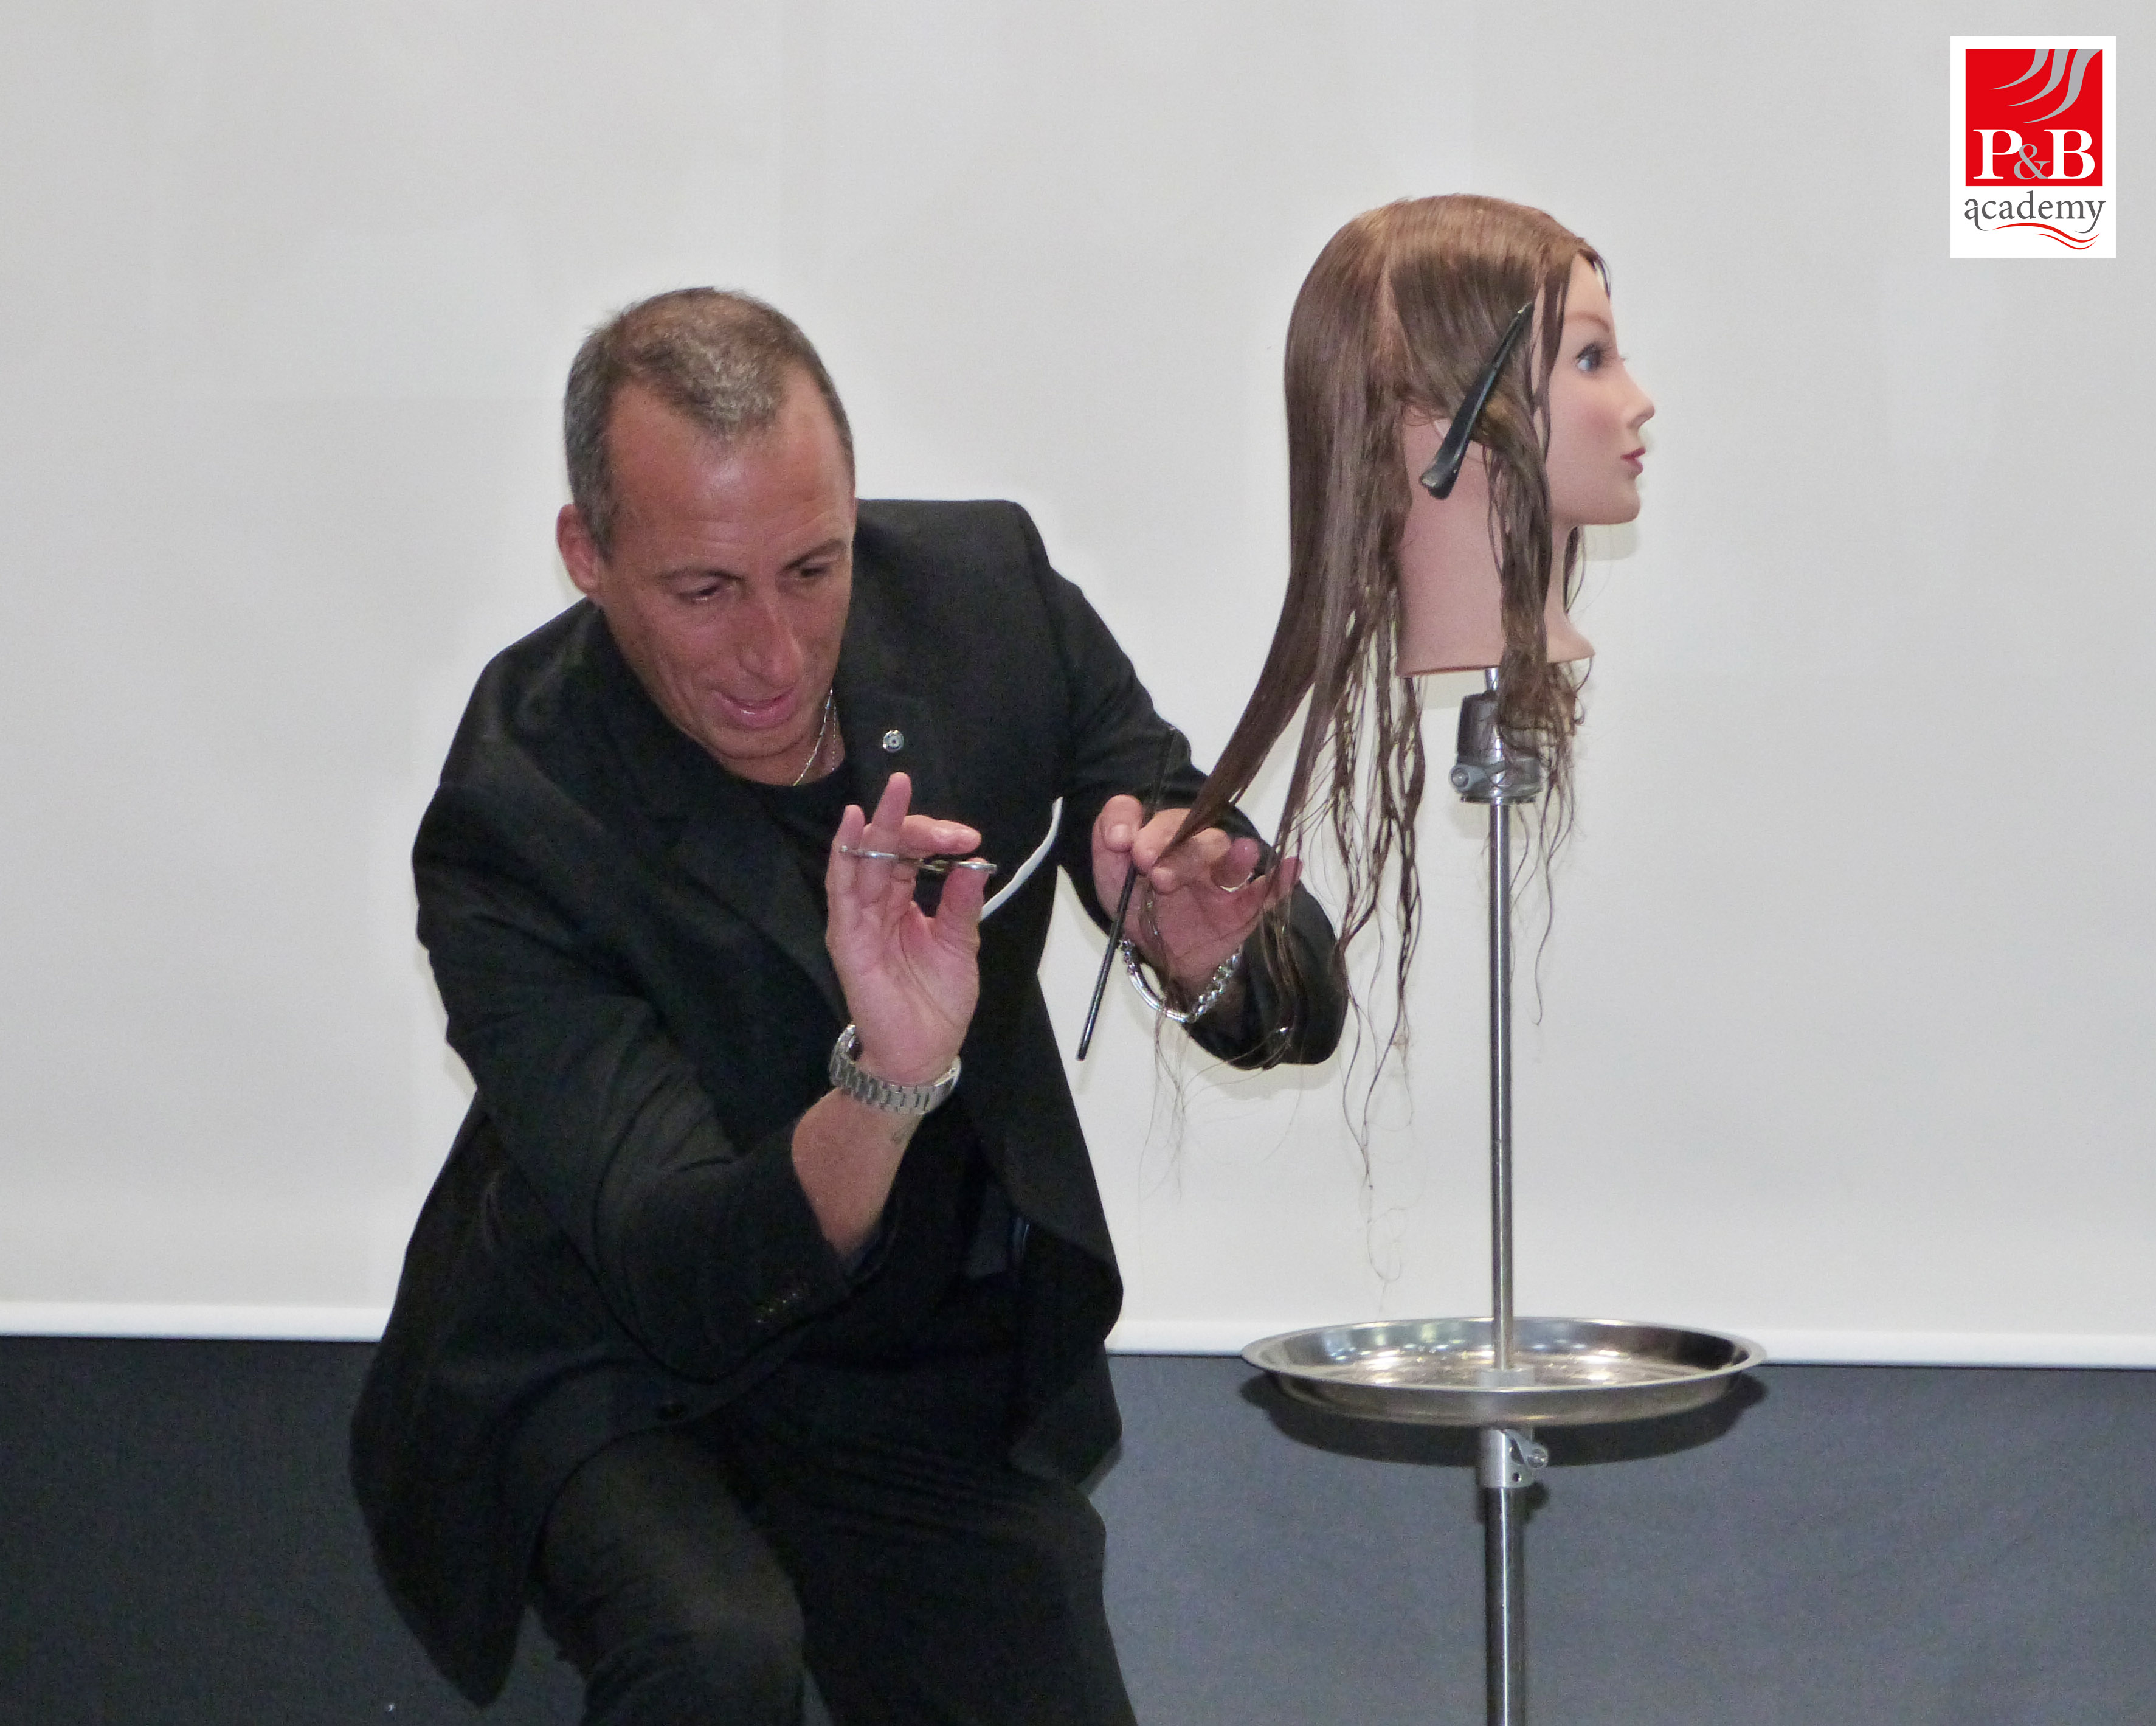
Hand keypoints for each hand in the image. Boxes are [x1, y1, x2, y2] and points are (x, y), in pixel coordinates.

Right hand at [825, 773, 988, 1084]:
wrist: (923, 1053)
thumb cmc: (936, 1003)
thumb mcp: (959, 944)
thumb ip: (961, 902)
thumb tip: (975, 860)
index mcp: (901, 904)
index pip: (908, 854)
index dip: (935, 839)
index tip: (968, 838)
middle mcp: (875, 906)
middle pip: (884, 849)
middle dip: (907, 821)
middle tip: (920, 795)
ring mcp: (858, 921)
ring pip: (862, 860)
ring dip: (876, 825)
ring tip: (891, 792)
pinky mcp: (847, 939)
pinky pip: (842, 891)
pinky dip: (845, 857)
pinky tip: (853, 827)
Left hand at [1090, 796, 1300, 992]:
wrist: (1164, 955)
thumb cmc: (1140, 908)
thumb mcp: (1111, 881)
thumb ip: (1107, 851)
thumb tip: (1116, 832)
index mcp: (1163, 839)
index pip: (1155, 817)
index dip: (1139, 823)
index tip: (1120, 843)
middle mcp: (1194, 849)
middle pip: (1194, 835)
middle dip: (1176, 850)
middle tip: (1154, 872)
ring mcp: (1222, 877)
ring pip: (1228, 857)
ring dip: (1232, 856)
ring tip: (1242, 853)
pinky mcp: (1244, 907)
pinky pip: (1267, 891)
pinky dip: (1281, 880)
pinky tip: (1292, 866)